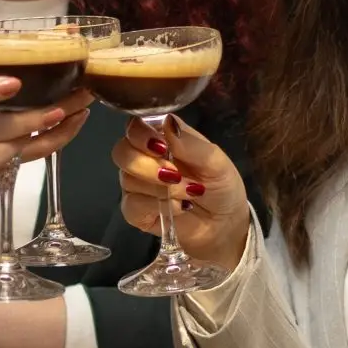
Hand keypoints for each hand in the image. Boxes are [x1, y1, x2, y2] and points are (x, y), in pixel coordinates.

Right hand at [112, 117, 252, 272]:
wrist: (225, 223)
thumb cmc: (221, 185)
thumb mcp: (215, 161)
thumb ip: (190, 143)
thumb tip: (167, 123)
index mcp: (161, 137)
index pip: (135, 126)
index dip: (141, 135)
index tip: (161, 147)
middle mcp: (144, 158)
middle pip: (121, 152)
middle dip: (148, 165)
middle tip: (175, 175)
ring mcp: (137, 185)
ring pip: (127, 180)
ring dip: (161, 188)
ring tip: (189, 193)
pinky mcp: (135, 211)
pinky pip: (131, 205)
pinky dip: (157, 206)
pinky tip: (179, 208)